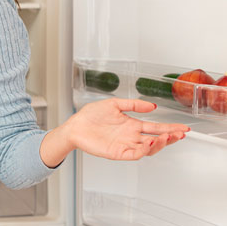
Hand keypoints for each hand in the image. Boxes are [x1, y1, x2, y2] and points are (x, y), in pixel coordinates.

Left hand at [66, 98, 189, 159]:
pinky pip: (135, 154)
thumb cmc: (90, 116)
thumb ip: (133, 105)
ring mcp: (126, 145)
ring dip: (160, 143)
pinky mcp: (118, 153)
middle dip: (170, 137)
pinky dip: (145, 150)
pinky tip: (151, 143)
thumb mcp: (114, 104)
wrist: (75, 126)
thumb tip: (152, 106)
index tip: (183, 127)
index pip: (155, 128)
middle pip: (157, 139)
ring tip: (168, 136)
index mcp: (131, 125)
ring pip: (149, 148)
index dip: (170, 128)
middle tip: (181, 133)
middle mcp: (131, 136)